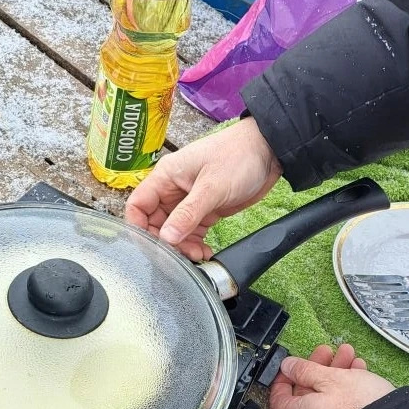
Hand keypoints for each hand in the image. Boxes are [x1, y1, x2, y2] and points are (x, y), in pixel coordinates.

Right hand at [124, 117, 281, 260]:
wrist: (269, 152)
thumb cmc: (238, 156)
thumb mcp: (212, 187)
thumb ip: (187, 214)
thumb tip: (166, 238)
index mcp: (166, 177)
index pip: (138, 205)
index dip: (138, 227)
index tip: (148, 247)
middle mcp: (173, 190)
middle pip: (155, 223)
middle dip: (165, 243)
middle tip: (180, 256)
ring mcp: (189, 201)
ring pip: (174, 231)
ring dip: (182, 247)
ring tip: (197, 255)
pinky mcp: (205, 210)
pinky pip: (192, 232)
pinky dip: (195, 244)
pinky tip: (204, 252)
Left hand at [269, 344, 394, 408]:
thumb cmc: (359, 406)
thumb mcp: (330, 378)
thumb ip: (305, 370)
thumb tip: (288, 366)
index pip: (279, 400)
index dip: (282, 380)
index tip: (291, 366)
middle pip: (307, 395)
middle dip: (317, 369)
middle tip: (328, 352)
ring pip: (327, 399)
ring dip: (336, 374)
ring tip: (349, 356)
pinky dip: (347, 390)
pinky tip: (359, 371)